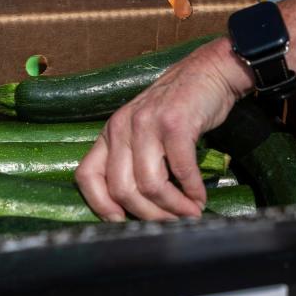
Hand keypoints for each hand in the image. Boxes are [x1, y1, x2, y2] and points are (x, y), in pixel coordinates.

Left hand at [76, 37, 254, 220]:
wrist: (208, 72)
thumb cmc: (177, 108)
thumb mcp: (143, 130)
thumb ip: (133, 159)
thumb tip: (136, 207)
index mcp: (110, 132)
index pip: (86, 175)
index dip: (100, 206)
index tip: (122, 222)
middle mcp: (121, 127)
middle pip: (122, 189)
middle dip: (148, 215)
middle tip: (170, 223)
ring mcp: (147, 123)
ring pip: (150, 185)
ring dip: (173, 207)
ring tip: (190, 213)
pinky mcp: (175, 123)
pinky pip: (180, 170)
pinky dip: (192, 190)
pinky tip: (200, 197)